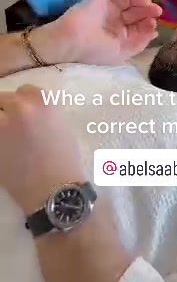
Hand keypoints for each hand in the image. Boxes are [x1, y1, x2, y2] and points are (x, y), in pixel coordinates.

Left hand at [0, 85, 84, 213]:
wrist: (55, 191)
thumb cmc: (65, 160)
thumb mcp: (62, 127)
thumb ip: (43, 113)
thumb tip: (26, 113)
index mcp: (43, 100)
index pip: (24, 90)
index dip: (21, 104)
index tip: (22, 115)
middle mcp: (21, 107)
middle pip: (3, 99)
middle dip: (6, 112)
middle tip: (12, 130)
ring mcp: (3, 124)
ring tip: (6, 139)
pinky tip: (2, 149)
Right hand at [35, 0, 162, 66]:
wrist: (71, 40)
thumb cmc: (95, 50)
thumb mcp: (121, 52)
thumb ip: (139, 42)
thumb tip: (154, 32)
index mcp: (120, 36)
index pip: (139, 26)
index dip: (148, 23)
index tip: (154, 23)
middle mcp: (115, 21)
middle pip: (136, 12)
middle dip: (147, 11)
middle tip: (157, 10)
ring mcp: (109, 8)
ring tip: (145, 1)